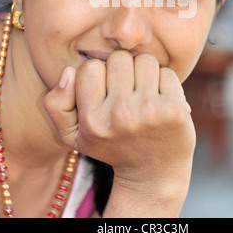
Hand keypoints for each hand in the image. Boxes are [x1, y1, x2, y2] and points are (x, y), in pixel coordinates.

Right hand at [44, 51, 195, 213]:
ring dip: (144, 72)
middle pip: (119, 59)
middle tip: (127, 90)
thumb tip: (68, 71)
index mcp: (93, 121)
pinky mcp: (175, 109)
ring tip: (143, 93)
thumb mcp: (74, 134)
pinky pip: (167, 72)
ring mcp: (149, 112)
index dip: (98, 74)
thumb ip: (57, 104)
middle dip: (123, 69)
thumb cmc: (111, 145)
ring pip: (145, 60)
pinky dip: (164, 82)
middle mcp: (120, 116)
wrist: (153, 173)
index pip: (90, 67)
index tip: (105, 90)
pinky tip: (161, 100)